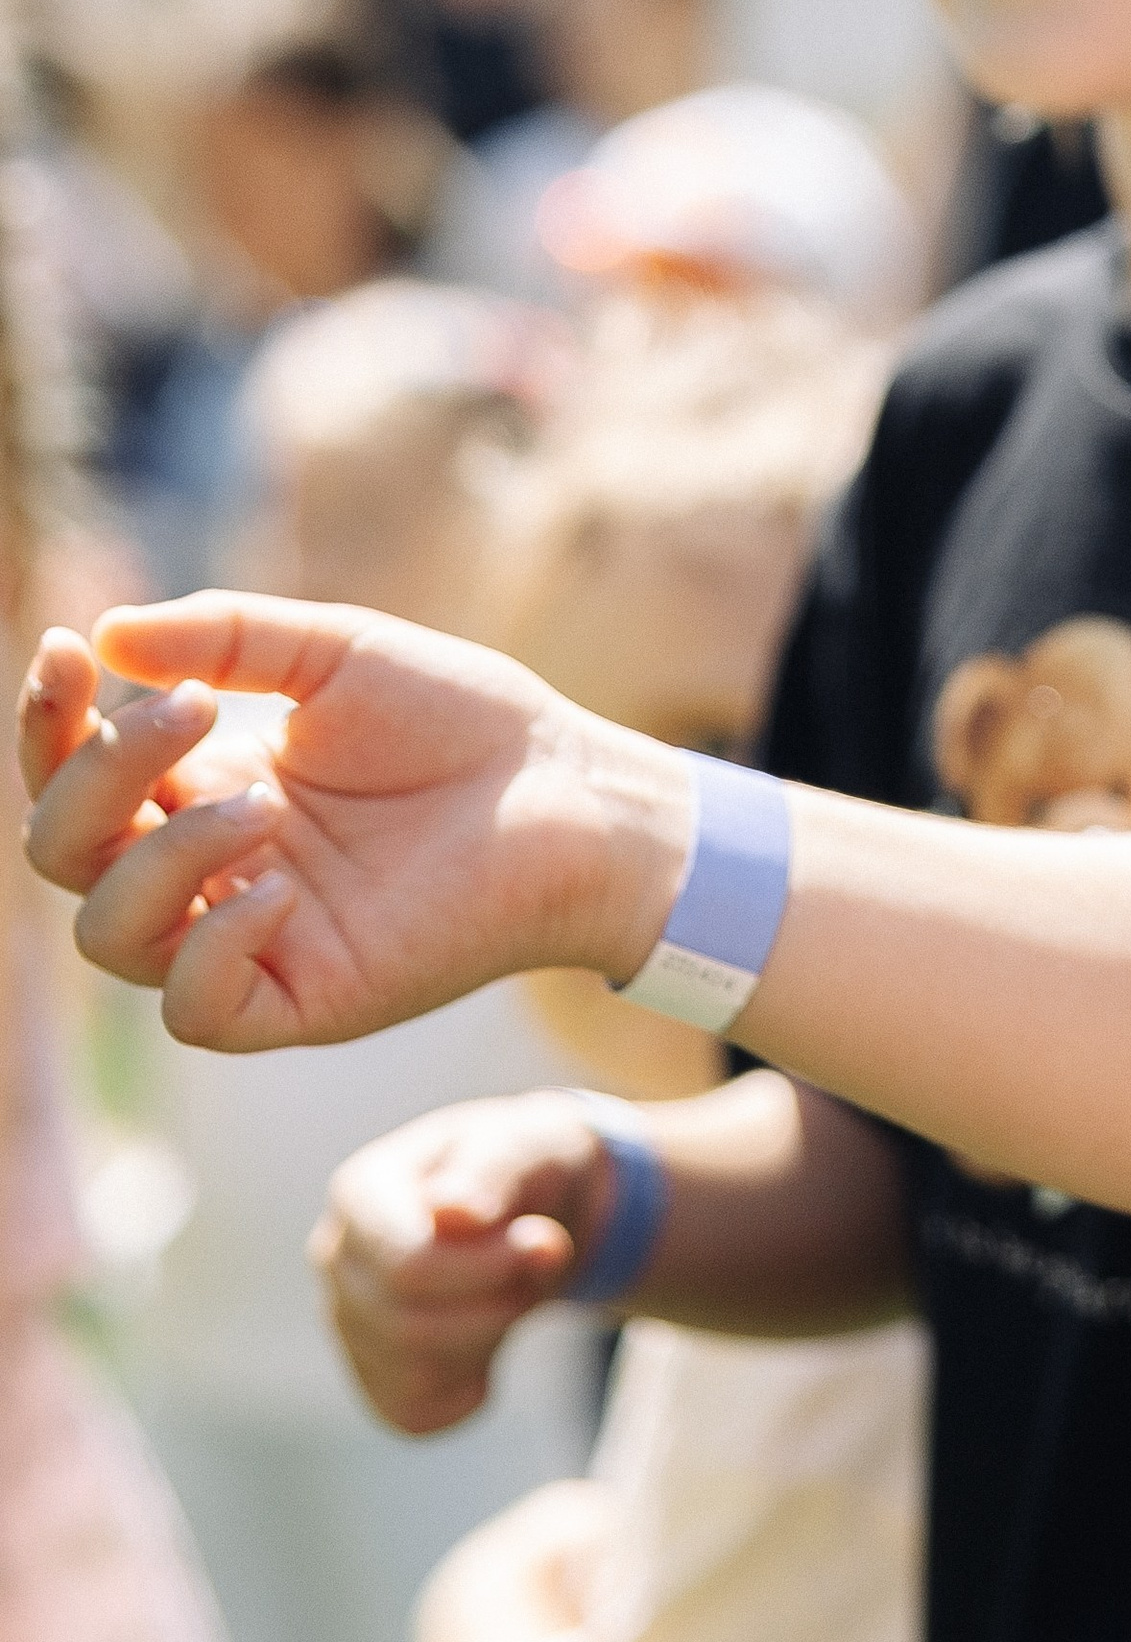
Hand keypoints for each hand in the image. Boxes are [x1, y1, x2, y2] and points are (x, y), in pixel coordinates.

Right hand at [18, 594, 688, 1050]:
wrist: (567, 787)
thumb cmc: (459, 717)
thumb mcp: (335, 651)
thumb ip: (225, 638)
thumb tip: (106, 633)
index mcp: (200, 782)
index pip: (74, 776)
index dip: (49, 725)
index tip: (66, 652)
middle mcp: (206, 866)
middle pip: (66, 855)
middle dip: (95, 777)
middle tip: (190, 710)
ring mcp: (248, 938)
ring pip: (112, 935)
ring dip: (164, 854)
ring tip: (262, 798)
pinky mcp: (302, 998)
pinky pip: (197, 1008)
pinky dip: (211, 945)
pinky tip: (277, 886)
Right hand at [315, 1093, 616, 1434]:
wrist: (530, 1205)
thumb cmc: (524, 1164)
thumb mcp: (526, 1145)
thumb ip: (492, 1172)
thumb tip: (449, 1210)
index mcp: (361, 1189)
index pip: (405, 1265)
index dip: (484, 1270)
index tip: (548, 1242)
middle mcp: (335, 1256)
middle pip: (406, 1327)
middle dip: (496, 1306)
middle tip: (546, 1262)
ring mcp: (345, 1319)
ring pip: (410, 1376)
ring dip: (489, 1341)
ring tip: (519, 1291)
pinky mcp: (369, 1372)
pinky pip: (412, 1416)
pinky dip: (466, 1393)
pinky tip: (490, 1345)